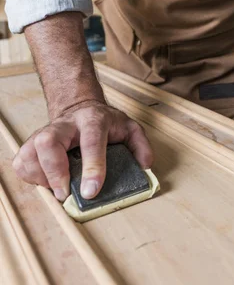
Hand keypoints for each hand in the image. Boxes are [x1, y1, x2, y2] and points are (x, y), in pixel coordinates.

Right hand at [13, 101, 153, 201]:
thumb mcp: (128, 127)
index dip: (92, 167)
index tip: (91, 191)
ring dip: (41, 176)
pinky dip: (30, 175)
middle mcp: (66, 124)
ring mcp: (47, 132)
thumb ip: (140, 144)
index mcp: (93, 120)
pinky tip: (45, 181)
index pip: (91, 141)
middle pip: (49, 141)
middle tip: (65, 193)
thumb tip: (145, 165)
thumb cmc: (104, 123)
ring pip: (31, 150)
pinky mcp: (33, 142)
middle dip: (55, 171)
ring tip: (56, 189)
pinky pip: (22, 160)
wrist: (80, 108)